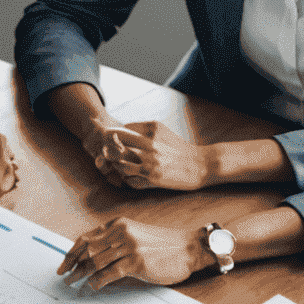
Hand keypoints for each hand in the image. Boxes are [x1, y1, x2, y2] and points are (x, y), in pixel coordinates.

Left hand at [60, 219, 208, 289]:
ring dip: (81, 274)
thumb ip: (115, 241)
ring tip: (73, 283)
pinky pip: (109, 273)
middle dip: (72, 264)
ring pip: (95, 262)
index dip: (71, 252)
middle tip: (64, 276)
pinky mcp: (136, 262)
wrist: (189, 248)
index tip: (64, 263)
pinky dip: (97, 281)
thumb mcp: (136, 235)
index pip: (86, 238)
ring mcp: (128, 247)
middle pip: (87, 250)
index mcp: (118, 225)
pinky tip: (93, 286)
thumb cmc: (164, 245)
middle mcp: (121, 233)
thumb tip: (91, 258)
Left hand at [92, 120, 211, 191]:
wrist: (199, 164)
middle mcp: (149, 145)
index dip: (110, 136)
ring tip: (115, 166)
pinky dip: (124, 178)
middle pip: (117, 146)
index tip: (105, 140)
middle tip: (104, 153)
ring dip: (115, 165)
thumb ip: (143, 127)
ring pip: (120, 163)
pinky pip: (129, 178)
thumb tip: (126, 126)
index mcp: (151, 132)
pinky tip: (126, 177)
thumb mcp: (162, 131)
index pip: (121, 131)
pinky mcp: (152, 176)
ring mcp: (149, 161)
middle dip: (107, 149)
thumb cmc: (179, 147)